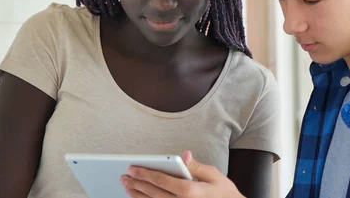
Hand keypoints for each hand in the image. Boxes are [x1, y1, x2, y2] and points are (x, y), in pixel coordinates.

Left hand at [121, 150, 244, 197]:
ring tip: (127, 188)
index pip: (161, 180)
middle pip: (153, 193)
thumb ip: (196, 166)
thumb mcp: (214, 175)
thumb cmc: (224, 193)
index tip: (132, 169)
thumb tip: (183, 155)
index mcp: (189, 191)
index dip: (145, 174)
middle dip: (137, 184)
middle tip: (124, 178)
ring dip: (138, 196)